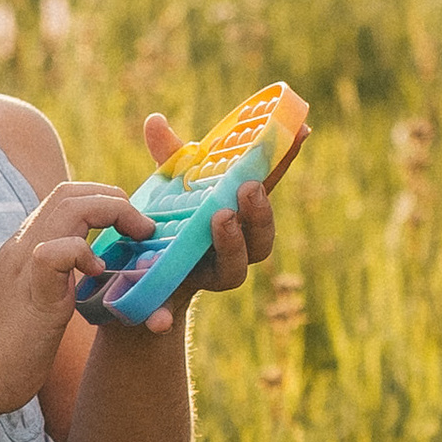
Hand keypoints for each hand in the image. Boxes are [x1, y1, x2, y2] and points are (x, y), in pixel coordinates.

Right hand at [0, 178, 155, 417]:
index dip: (101, 201)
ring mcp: (23, 265)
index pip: (62, 199)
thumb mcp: (32, 305)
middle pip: (69, 193)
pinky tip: (98, 273)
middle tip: (142, 226)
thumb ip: (52, 285)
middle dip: (114, 199)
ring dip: (112, 213)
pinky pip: (58, 251)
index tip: (128, 226)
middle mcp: (21, 247)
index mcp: (23, 249)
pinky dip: (85, 253)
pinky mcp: (31, 292)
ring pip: (68, 206)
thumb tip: (78, 284)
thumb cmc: (0, 353)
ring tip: (136, 236)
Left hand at [128, 110, 278, 330]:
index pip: (267, 187)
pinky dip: (165, 314)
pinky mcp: (177, 299)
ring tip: (221, 218)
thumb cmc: (171, 222)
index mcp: (238, 215)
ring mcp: (209, 275)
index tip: (303, 129)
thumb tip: (155, 121)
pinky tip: (157, 320)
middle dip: (260, 212)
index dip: (287, 159)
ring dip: (233, 245)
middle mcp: (234, 248)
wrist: (137, 280)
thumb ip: (169, 156)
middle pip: (262, 237)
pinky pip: (174, 311)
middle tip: (248, 187)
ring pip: (234, 271)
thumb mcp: (170, 186)